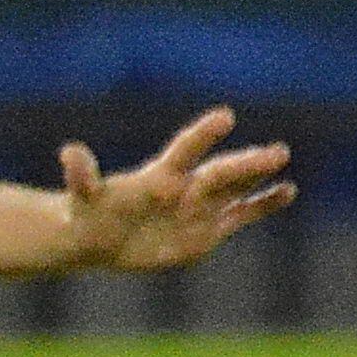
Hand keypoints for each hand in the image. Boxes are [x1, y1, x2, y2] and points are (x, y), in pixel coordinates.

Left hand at [64, 107, 293, 271]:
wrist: (100, 239)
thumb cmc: (89, 214)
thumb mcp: (82, 199)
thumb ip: (82, 176)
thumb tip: (68, 152)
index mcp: (159, 176)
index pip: (185, 150)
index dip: (204, 135)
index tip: (225, 116)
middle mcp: (185, 187)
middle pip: (220, 172)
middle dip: (246, 164)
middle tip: (277, 152)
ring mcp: (199, 207)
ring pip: (236, 188)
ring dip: (258, 174)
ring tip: (281, 157)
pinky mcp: (208, 230)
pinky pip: (241, 214)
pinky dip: (264, 203)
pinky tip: (287, 190)